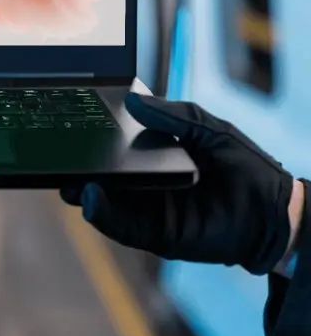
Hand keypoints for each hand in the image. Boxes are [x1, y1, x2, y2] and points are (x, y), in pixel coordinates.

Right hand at [60, 93, 297, 274]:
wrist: (277, 213)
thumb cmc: (247, 168)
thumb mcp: (208, 129)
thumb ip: (173, 115)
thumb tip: (134, 100)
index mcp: (155, 158)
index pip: (115, 148)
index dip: (93, 139)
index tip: (74, 124)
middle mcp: (146, 187)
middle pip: (102, 178)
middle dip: (77, 169)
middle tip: (58, 155)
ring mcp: (150, 212)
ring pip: (105, 205)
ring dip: (83, 194)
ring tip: (69, 181)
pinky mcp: (158, 235)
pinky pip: (122, 227)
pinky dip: (103, 215)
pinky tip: (91, 198)